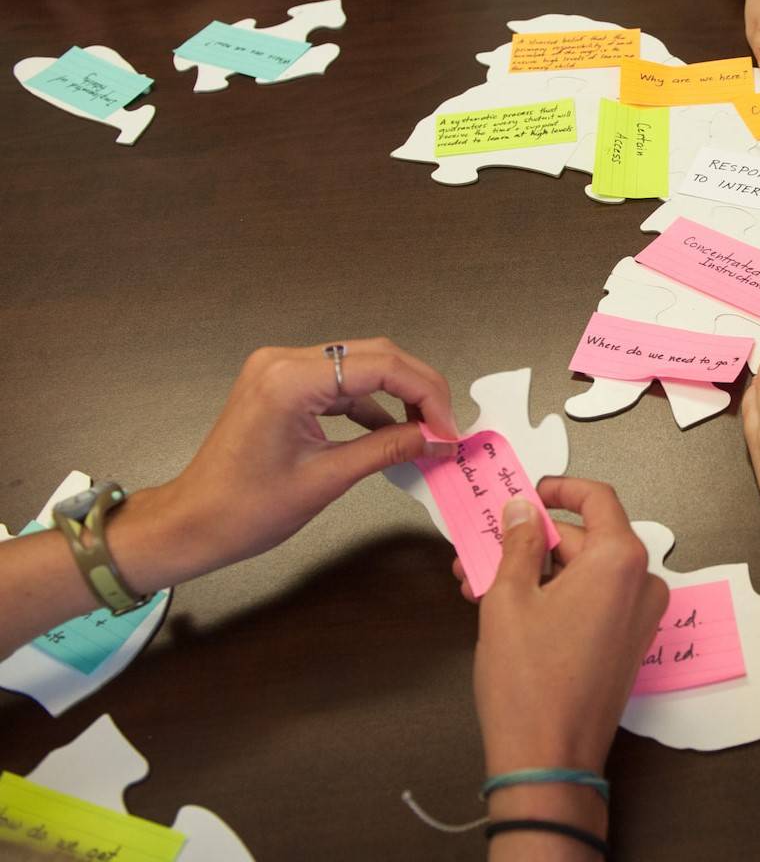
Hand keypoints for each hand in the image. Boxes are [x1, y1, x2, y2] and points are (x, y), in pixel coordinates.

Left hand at [142, 338, 458, 585]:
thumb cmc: (246, 509)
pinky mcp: (281, 383)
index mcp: (291, 379)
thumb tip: (439, 440)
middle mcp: (284, 361)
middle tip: (445, 427)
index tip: (448, 429)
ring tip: (426, 429)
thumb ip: (390, 449)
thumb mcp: (328, 478)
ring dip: (398, 393)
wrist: (192, 522)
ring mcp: (280, 368)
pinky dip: (370, 402)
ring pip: (361, 365)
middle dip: (418, 388)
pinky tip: (393, 429)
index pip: (382, 366)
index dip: (426, 394)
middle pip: (375, 355)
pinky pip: (339, 382)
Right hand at [473, 478, 667, 777]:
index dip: (560, 489)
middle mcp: (641, 585)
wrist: (548, 760)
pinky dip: (557, 597)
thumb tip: (523, 510)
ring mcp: (640, 617)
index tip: (529, 493)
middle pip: (586, 539)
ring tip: (482, 585)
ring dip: (537, 573)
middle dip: (532, 542)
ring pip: (584, 574)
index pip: (597, 499)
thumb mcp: (509, 597)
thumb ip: (519, 542)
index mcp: (620, 561)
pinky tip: (511, 609)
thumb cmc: (531, 686)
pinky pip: (594, 601)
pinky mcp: (629, 643)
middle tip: (483, 549)